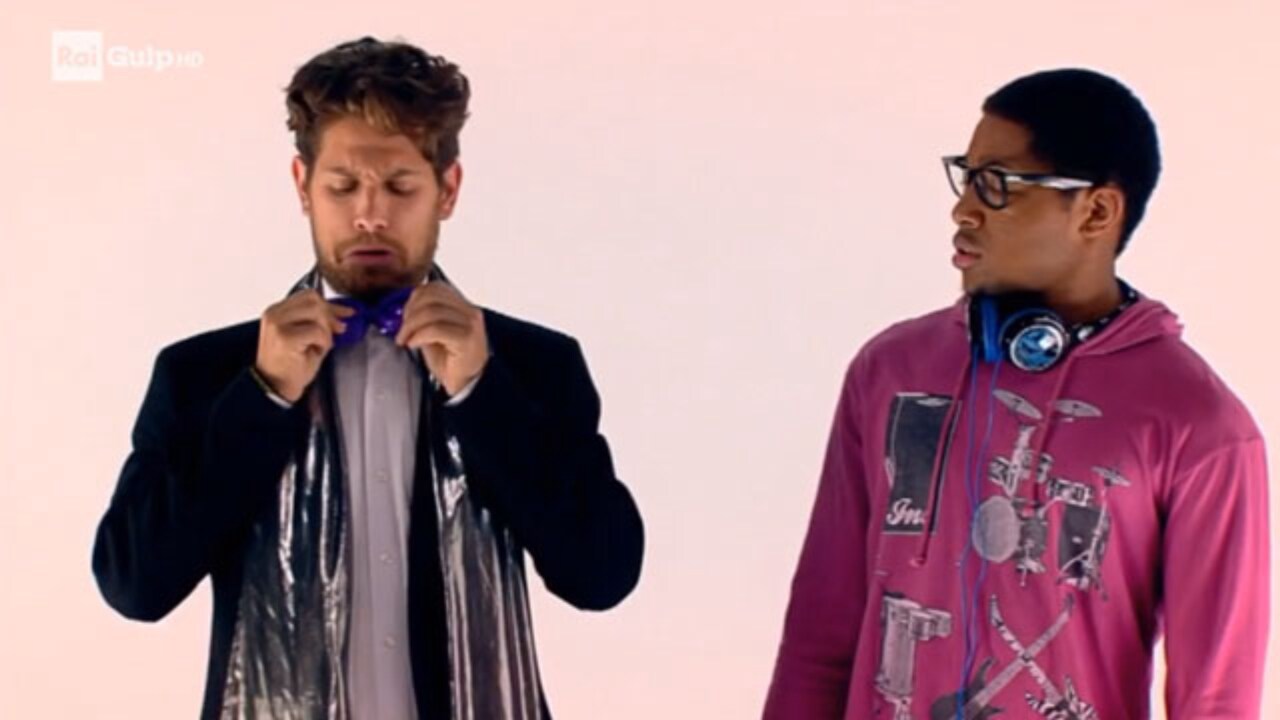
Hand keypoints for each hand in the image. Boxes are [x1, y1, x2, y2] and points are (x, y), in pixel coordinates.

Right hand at [254, 290, 355, 401]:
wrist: (275, 387)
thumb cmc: (291, 364)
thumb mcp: (307, 336)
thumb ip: (320, 320)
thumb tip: (345, 311)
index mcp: (277, 310)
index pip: (308, 295)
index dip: (330, 304)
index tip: (345, 314)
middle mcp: (274, 314)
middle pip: (313, 300)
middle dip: (330, 316)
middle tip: (337, 331)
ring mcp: (277, 324)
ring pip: (316, 312)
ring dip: (326, 331)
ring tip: (319, 346)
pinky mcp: (284, 337)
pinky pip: (317, 331)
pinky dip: (323, 342)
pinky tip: (315, 352)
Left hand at [394, 280, 488, 395]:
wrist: (466, 383)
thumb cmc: (450, 359)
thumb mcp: (434, 332)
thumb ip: (424, 316)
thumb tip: (405, 307)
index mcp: (463, 305)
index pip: (435, 288)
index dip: (414, 299)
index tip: (404, 316)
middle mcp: (469, 311)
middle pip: (432, 297)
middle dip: (410, 312)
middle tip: (402, 330)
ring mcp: (470, 324)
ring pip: (431, 312)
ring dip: (411, 326)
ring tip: (405, 339)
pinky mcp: (467, 338)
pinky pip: (436, 329)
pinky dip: (419, 335)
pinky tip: (413, 344)